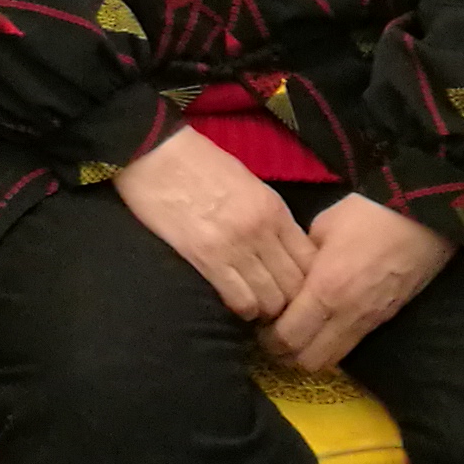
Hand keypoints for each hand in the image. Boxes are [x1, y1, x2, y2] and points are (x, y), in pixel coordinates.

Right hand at [111, 126, 314, 322]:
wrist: (154, 153)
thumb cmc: (197, 162)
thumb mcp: (247, 182)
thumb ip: (268, 216)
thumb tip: (282, 247)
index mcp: (274, 209)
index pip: (310, 261)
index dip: (308, 281)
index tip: (297, 288)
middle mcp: (262, 231)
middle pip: (296, 285)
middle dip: (291, 301)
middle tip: (280, 307)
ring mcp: (236, 246)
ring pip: (272, 299)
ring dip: (267, 310)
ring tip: (258, 310)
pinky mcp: (207, 258)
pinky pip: (241, 300)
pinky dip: (244, 309)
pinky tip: (238, 306)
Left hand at [262, 192, 453, 370]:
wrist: (421, 220)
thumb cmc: (366, 216)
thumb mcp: (321, 228)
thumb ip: (301, 259)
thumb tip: (286, 277)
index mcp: (326, 290)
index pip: (289, 336)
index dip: (267, 338)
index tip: (256, 325)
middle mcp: (347, 316)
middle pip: (308, 360)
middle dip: (284, 354)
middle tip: (269, 335)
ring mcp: (368, 323)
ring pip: (331, 360)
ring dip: (308, 355)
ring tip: (293, 335)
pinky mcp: (383, 322)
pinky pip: (348, 347)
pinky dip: (329, 347)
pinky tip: (319, 329)